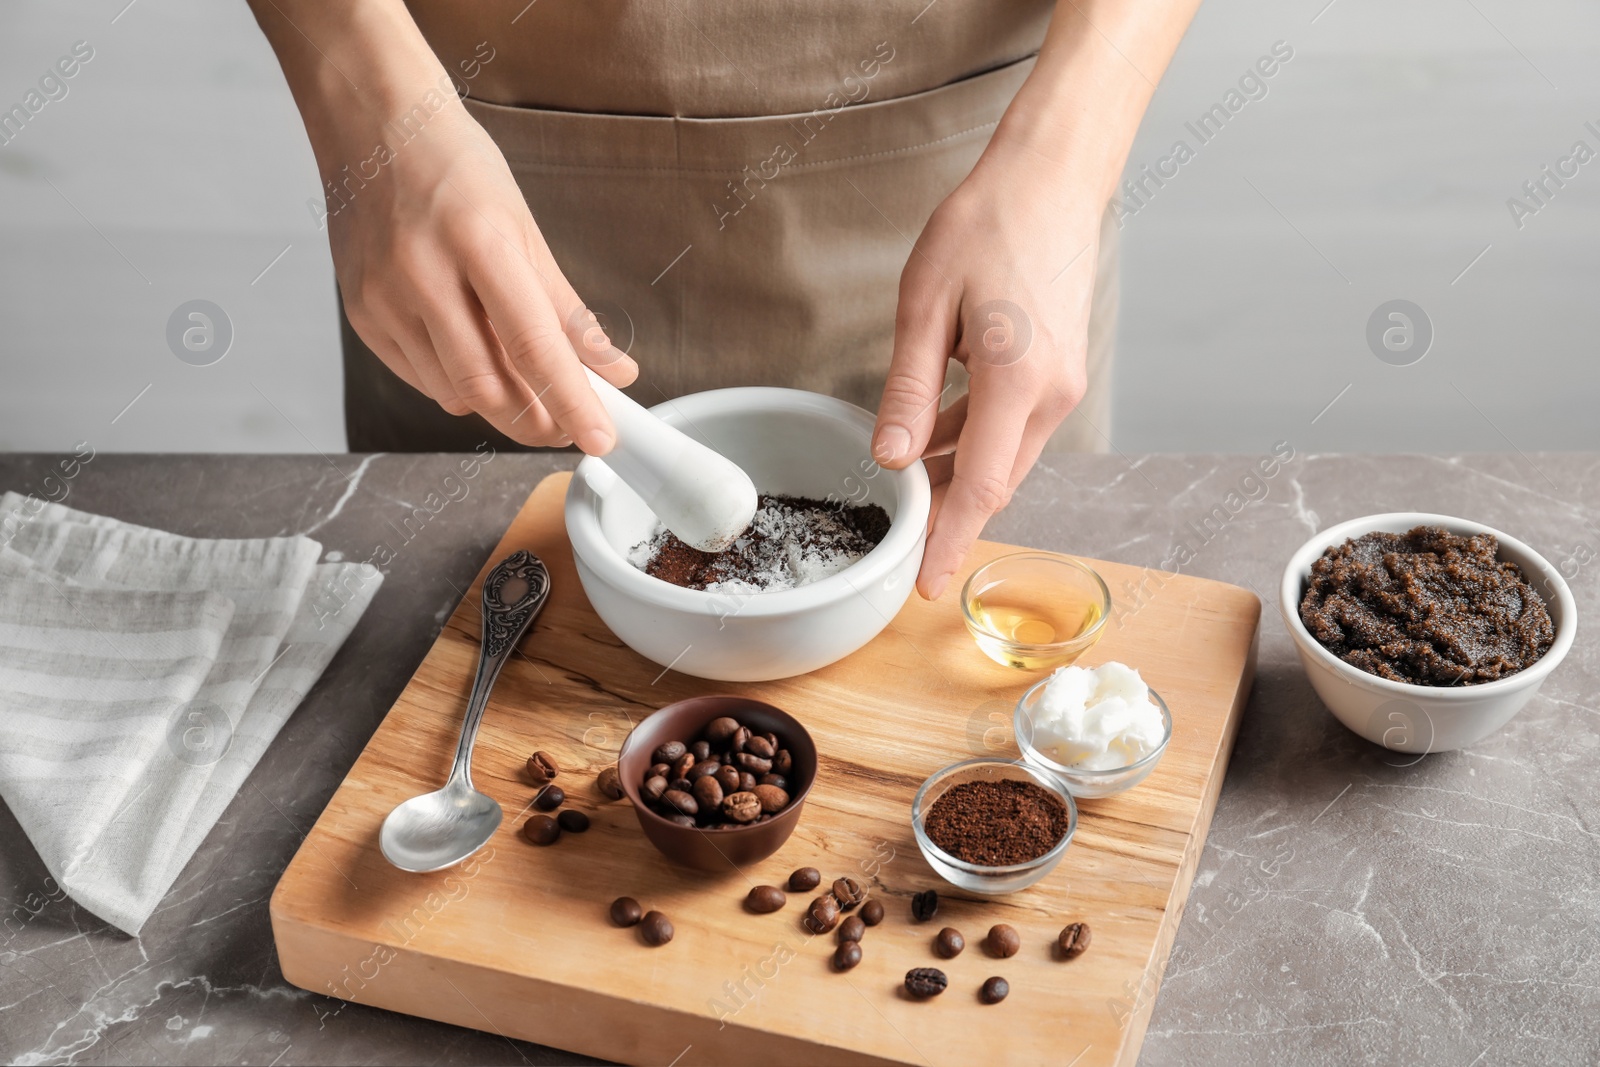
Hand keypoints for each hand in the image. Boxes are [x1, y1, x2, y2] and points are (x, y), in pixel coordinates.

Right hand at [328, 97, 635, 450]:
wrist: (373, 125)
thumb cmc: (455, 169)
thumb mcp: (525, 229)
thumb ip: (568, 310)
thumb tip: (614, 368)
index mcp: (478, 242)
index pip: (533, 345)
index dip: (571, 401)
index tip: (600, 439)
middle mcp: (423, 273)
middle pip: (488, 386)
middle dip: (535, 421)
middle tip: (566, 426)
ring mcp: (384, 298)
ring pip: (454, 393)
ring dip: (499, 405)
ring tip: (524, 385)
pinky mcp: (362, 317)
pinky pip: (421, 379)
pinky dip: (459, 386)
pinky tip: (475, 359)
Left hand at [871, 160, 1101, 599]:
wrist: (1051, 179)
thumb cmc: (986, 226)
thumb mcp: (925, 306)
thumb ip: (909, 390)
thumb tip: (891, 459)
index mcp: (1019, 382)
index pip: (982, 488)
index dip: (950, 541)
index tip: (925, 584)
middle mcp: (1051, 394)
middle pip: (996, 482)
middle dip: (948, 517)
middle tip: (901, 547)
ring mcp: (1061, 384)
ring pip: (1004, 457)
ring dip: (958, 478)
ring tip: (908, 496)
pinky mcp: (1057, 370)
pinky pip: (1012, 427)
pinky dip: (975, 444)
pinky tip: (935, 444)